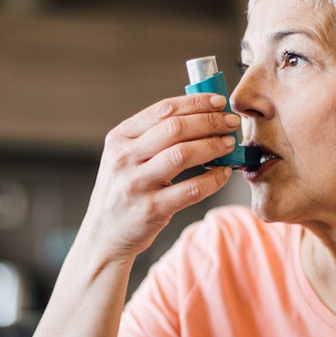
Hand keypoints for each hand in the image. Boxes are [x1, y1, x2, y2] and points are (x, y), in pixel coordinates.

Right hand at [83, 93, 238, 261]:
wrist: (104, 234)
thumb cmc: (124, 190)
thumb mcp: (125, 157)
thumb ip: (154, 136)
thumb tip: (202, 115)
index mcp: (119, 138)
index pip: (163, 110)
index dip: (195, 103)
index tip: (218, 102)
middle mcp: (124, 158)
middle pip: (175, 128)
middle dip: (209, 122)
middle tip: (230, 122)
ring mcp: (136, 184)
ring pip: (183, 155)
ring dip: (213, 146)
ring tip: (229, 144)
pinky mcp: (151, 209)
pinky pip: (191, 189)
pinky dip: (213, 179)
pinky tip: (223, 172)